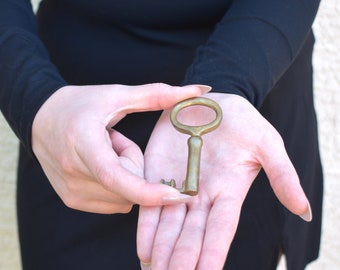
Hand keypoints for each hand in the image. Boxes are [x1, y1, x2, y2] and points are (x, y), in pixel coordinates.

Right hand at [32, 83, 209, 213]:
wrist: (40, 118)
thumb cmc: (79, 104)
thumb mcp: (117, 94)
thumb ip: (158, 94)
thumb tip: (200, 89)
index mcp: (83, 143)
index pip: (116, 177)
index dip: (148, 191)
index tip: (177, 196)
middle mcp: (74, 172)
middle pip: (128, 186)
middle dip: (134, 164)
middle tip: (115, 140)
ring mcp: (71, 190)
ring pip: (124, 197)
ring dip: (124, 176)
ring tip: (105, 151)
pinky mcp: (71, 200)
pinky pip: (114, 202)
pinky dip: (115, 186)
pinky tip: (99, 163)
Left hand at [137, 93, 310, 269]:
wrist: (210, 103)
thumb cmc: (243, 122)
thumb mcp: (267, 143)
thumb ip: (282, 175)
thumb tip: (304, 211)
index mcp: (228, 192)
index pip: (221, 229)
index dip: (213, 252)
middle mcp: (202, 197)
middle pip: (192, 235)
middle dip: (182, 259)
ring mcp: (178, 187)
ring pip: (169, 226)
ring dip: (162, 251)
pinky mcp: (158, 174)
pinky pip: (150, 203)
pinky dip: (146, 227)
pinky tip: (143, 249)